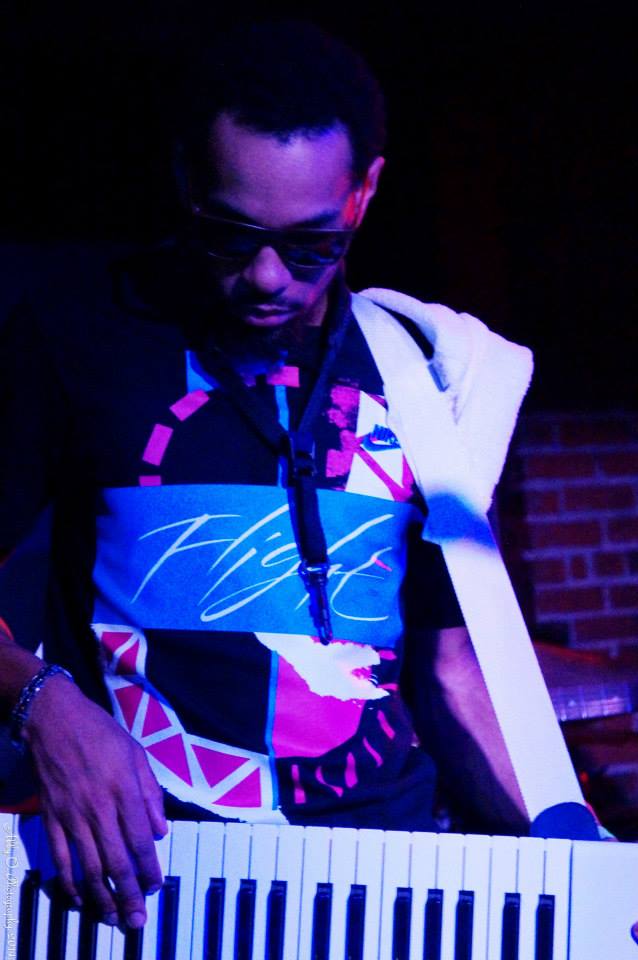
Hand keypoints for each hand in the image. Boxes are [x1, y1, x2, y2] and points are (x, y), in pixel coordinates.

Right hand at [21, 675, 167, 927]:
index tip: (156, 886)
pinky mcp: (51, 817)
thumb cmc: (100, 732)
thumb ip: (150, 793)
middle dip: (130, 895)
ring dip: (102, 897)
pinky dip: (69, 882)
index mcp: (125, 790)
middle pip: (117, 861)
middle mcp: (100, 807)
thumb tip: (160, 831)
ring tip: (113, 917)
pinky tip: (78, 898)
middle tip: (138, 920)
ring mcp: (72, 815)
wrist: (54, 717)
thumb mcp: (136, 753)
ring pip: (89, 867)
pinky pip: (60, 858)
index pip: (141, 841)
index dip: (150, 869)